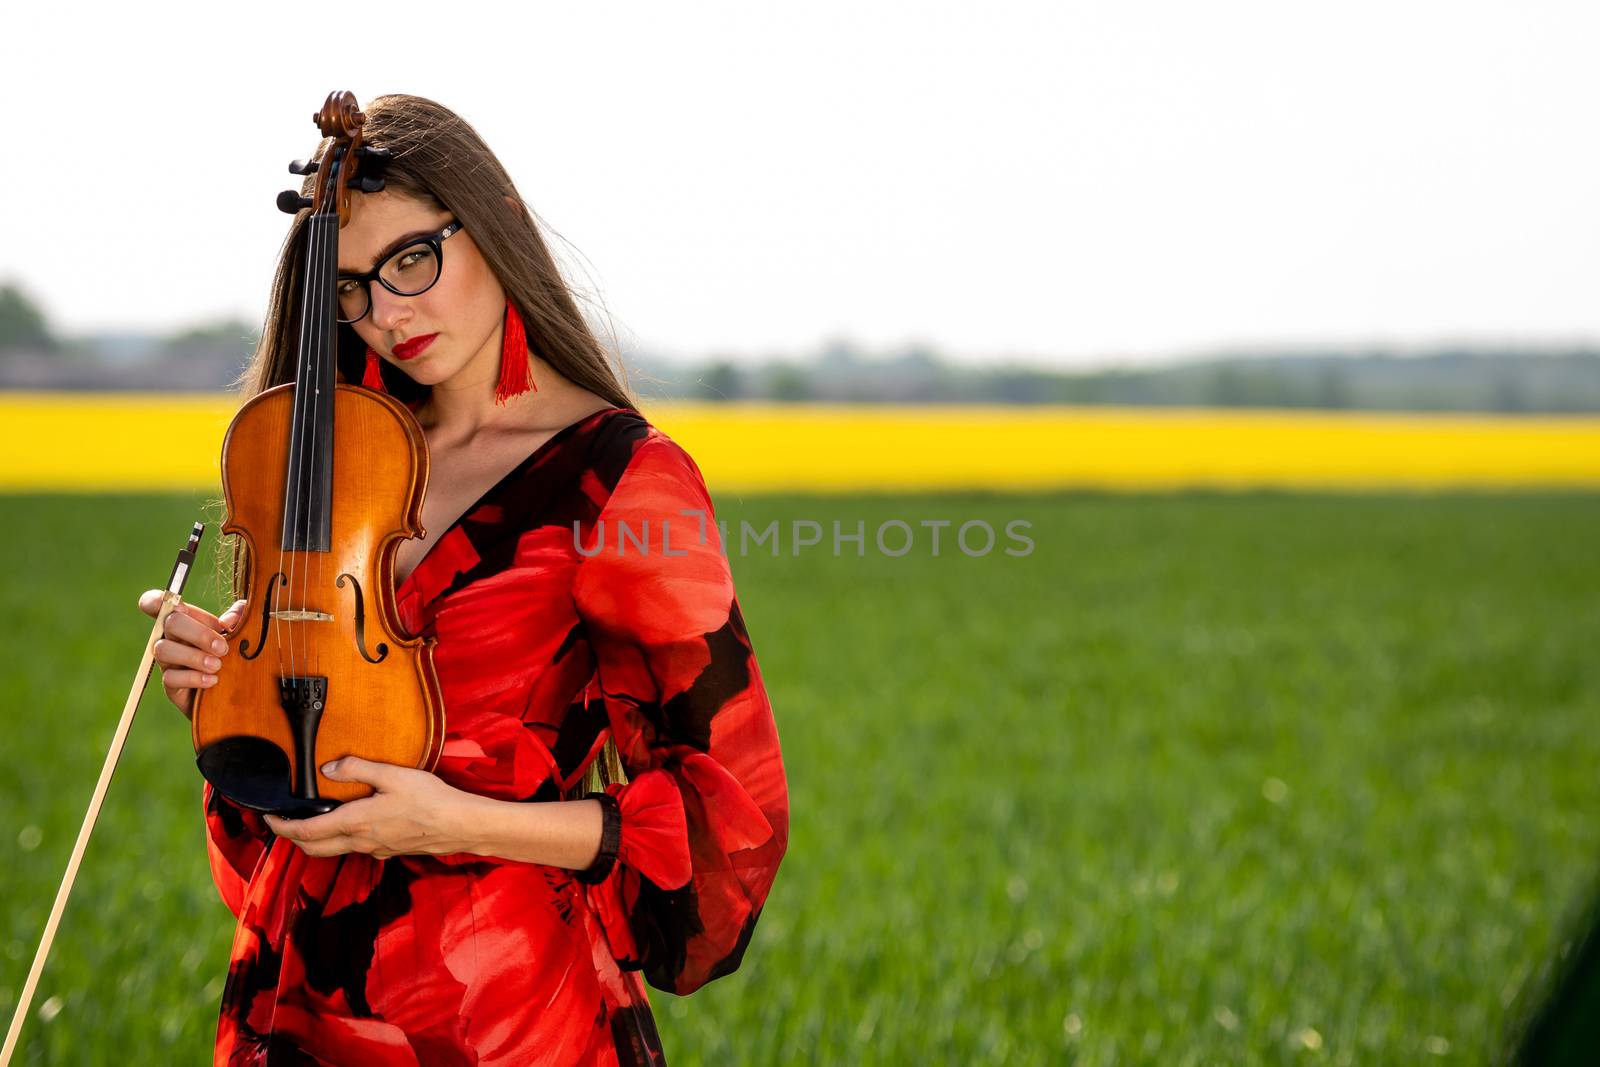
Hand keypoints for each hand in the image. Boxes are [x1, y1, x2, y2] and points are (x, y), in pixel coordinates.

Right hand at [138, 590, 246, 720]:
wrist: (234, 693)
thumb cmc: (233, 655)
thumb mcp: (238, 634)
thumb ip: (238, 620)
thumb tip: (234, 616)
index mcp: (185, 620)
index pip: (158, 603)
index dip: (157, 599)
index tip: (180, 605)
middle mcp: (171, 638)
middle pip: (169, 622)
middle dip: (199, 633)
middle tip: (223, 648)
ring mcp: (168, 661)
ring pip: (164, 650)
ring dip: (194, 656)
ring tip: (218, 665)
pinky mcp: (171, 685)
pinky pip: (170, 678)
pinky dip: (194, 678)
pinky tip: (213, 680)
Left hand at [262, 757, 481, 859]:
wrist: (458, 825)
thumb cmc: (430, 800)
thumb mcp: (392, 775)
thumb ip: (358, 768)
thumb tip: (330, 766)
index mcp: (355, 822)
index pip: (305, 833)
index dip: (280, 827)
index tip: (268, 817)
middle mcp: (359, 842)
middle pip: (313, 849)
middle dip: (292, 838)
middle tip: (282, 822)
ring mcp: (373, 849)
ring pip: (332, 851)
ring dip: (315, 840)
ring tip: (311, 821)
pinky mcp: (386, 851)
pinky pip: (354, 848)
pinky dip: (340, 839)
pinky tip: (349, 823)